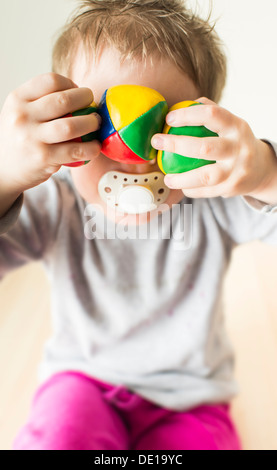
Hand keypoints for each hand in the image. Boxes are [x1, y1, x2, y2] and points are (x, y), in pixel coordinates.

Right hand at [0, 73, 101, 194]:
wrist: (3, 169)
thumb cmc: (19, 138)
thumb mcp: (20, 113)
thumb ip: (41, 102)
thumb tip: (79, 95)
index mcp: (17, 99)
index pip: (50, 81)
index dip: (70, 84)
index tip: (77, 92)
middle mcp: (22, 116)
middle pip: (64, 100)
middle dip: (85, 99)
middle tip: (92, 107)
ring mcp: (32, 138)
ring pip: (71, 125)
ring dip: (91, 123)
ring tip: (96, 124)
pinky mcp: (44, 158)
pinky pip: (74, 151)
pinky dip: (90, 148)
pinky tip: (95, 146)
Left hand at [151, 97, 276, 201]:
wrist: (261, 170)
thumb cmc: (235, 142)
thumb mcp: (231, 124)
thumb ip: (211, 113)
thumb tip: (182, 105)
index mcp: (236, 127)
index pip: (211, 115)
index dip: (188, 115)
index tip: (169, 119)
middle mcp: (238, 148)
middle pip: (204, 147)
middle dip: (176, 144)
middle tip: (156, 141)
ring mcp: (236, 170)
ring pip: (204, 176)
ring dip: (181, 178)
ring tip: (167, 177)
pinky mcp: (232, 188)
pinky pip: (206, 191)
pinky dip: (190, 189)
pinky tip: (180, 185)